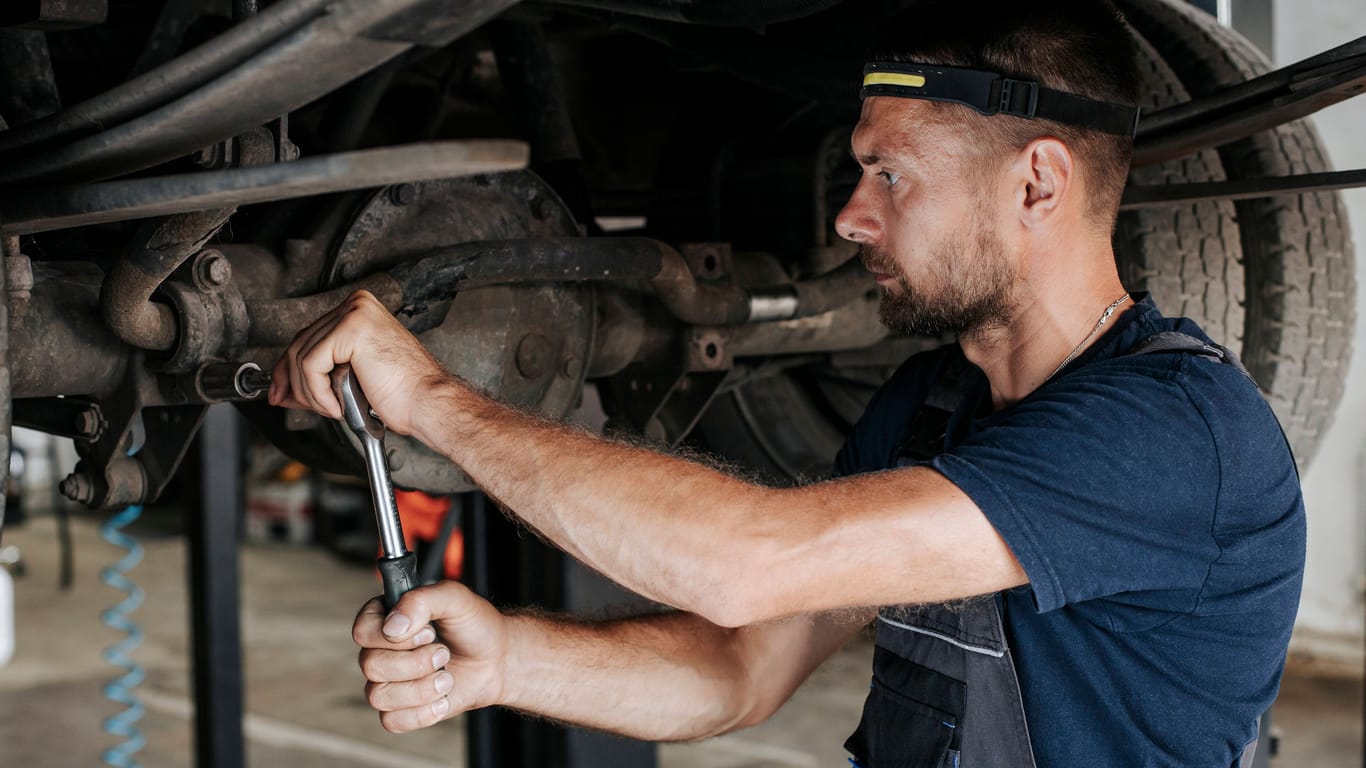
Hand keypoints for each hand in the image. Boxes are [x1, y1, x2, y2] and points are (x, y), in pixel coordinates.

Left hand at [268, 290, 448, 435]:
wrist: (428, 403)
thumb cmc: (403, 394)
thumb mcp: (349, 378)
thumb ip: (317, 375)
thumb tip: (281, 387)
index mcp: (359, 310)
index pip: (308, 335)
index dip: (286, 367)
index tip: (279, 390)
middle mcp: (357, 304)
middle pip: (300, 344)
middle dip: (291, 382)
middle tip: (291, 404)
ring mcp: (355, 313)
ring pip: (302, 356)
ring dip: (309, 392)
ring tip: (332, 408)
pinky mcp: (352, 329)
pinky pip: (312, 365)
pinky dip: (318, 393)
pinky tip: (337, 405)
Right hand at [352, 582, 509, 733]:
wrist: (497, 660)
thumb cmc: (474, 625)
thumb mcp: (455, 598)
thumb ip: (423, 600)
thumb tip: (393, 626)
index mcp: (386, 616)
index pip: (363, 631)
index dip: (393, 637)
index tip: (427, 633)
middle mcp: (380, 649)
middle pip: (371, 665)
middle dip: (415, 663)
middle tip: (444, 653)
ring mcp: (388, 680)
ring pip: (378, 696)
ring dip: (421, 689)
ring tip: (447, 677)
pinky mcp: (400, 708)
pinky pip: (391, 720)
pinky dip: (422, 713)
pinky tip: (442, 699)